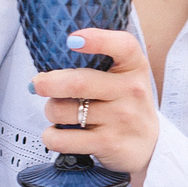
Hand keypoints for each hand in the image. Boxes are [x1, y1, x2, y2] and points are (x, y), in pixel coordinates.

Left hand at [32, 27, 159, 186]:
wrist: (150, 146)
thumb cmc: (126, 105)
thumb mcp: (124, 77)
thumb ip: (97, 65)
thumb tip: (44, 73)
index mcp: (135, 66)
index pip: (123, 46)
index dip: (97, 40)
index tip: (73, 40)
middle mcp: (132, 90)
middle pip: (78, 83)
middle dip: (47, 83)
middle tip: (37, 84)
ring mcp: (122, 118)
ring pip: (62, 111)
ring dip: (51, 111)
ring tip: (59, 113)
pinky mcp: (109, 143)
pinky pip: (62, 138)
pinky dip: (51, 136)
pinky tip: (59, 134)